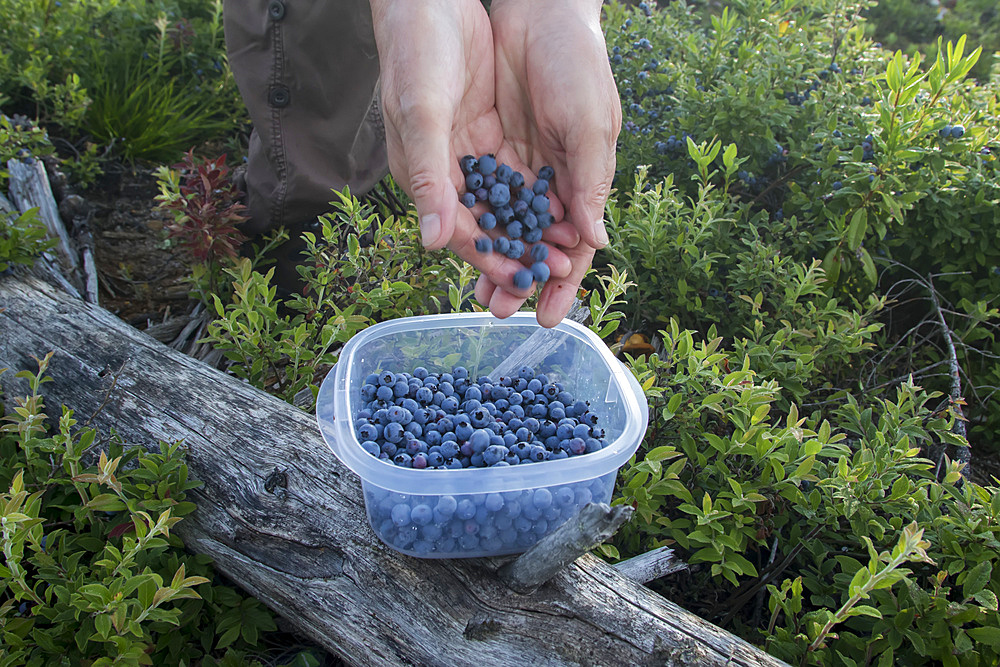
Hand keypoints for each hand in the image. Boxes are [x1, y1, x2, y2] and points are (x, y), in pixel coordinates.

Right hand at [370, 0, 578, 320]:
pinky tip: (567, 208)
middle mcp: (446, 173)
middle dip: (520, 251)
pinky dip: (539, 193)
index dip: (491, 258)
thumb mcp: (423, 114)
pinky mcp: (488, 133)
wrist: (428, 0)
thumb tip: (432, 243)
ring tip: (568, 249)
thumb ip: (431, 178)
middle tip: (558, 270)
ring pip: (507, 204)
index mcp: (423, 176)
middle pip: (487, 225)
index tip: (523, 281)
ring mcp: (469, 153)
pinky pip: (517, 174)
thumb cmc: (415, 53)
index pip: (459, 230)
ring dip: (534, 228)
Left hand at [484, 0, 621, 327]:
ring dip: (494, 259)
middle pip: (535, 244)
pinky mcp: (487, 149)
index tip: (549, 316)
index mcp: (584, 182)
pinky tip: (458, 245)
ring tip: (479, 292)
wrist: (540, 14)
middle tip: (502, 309)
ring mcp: (519, 168)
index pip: (576, 246)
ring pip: (505, 226)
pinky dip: (472, 221)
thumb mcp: (590, 122)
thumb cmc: (578, 65)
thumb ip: (590, 181)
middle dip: (521, 278)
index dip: (564, 282)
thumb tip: (596, 243)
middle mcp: (552, 182)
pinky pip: (478, 195)